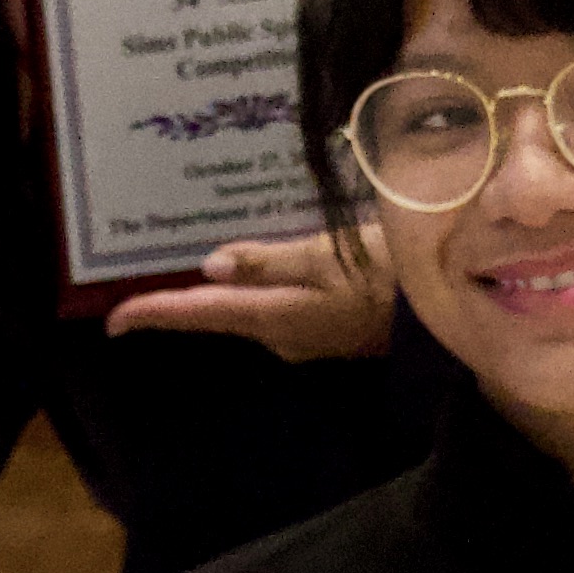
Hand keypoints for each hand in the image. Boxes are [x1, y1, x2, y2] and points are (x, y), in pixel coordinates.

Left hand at [101, 225, 395, 365]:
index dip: (154, 316)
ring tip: (215, 235)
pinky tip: (273, 253)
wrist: (461, 308)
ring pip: (253, 306)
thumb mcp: (330, 255)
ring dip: (235, 281)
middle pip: (222, 312)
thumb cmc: (394, 274)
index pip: (200, 316)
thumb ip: (269, 261)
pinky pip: (282, 303)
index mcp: (275, 317)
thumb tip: (211, 267)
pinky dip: (269, 281)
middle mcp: (282, 336)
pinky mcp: (327, 329)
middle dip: (194, 288)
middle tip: (163, 250)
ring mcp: (306, 337)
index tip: (113, 322)